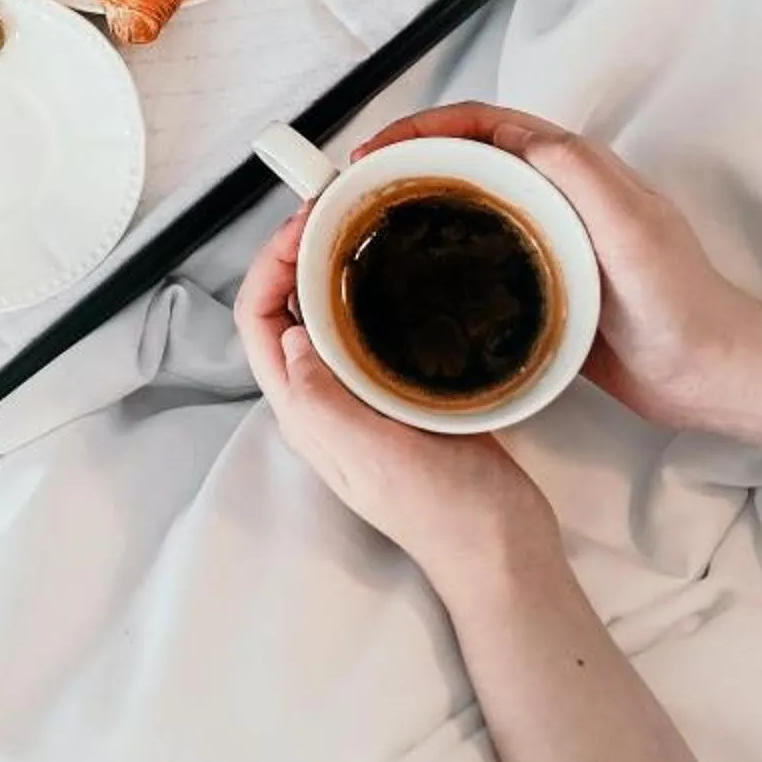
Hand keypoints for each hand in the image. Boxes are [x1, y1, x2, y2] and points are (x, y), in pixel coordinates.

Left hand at [236, 213, 555, 596]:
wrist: (502, 552)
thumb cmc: (444, 512)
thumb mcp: (378, 455)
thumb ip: (325, 401)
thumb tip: (290, 340)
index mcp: (305, 412)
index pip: (258, 323)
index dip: (268, 267)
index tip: (302, 226)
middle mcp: (322, 401)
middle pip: (286, 310)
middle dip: (295, 254)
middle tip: (331, 209)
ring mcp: (360, 398)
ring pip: (326, 316)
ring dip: (331, 267)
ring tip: (358, 225)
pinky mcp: (400, 395)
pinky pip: (368, 330)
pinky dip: (372, 292)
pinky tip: (399, 271)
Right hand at [357, 105, 761, 433]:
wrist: (710, 375)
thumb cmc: (678, 301)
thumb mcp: (630, 226)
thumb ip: (578, 173)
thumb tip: (514, 137)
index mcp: (575, 169)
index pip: (485, 124)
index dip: (424, 127)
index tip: (376, 151)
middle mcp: (558, 196)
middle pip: (467, 157)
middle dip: (407, 159)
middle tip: (357, 189)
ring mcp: (549, 239)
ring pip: (468, 203)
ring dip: (418, 203)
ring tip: (371, 227)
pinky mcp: (544, 283)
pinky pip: (480, 254)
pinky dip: (440, 252)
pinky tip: (415, 279)